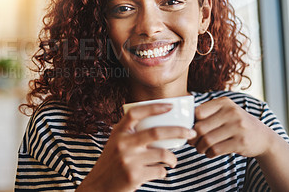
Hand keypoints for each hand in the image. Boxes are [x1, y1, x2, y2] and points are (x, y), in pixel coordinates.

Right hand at [77, 103, 196, 191]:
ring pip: (163, 154)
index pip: (135, 113)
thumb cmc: (112, 162)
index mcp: (118, 132)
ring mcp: (128, 160)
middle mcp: (122, 144)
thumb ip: (131, 133)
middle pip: (156, 132)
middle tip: (190, 133)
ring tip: (173, 161)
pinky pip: (159, 171)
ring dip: (173, 159)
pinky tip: (159, 172)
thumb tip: (159, 121)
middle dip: (178, 131)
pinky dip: (163, 172)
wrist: (98, 186)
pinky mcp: (134, 176)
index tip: (170, 105)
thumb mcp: (116, 142)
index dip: (153, 107)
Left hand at [188, 97, 271, 157]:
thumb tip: (184, 123)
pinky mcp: (241, 142)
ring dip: (200, 148)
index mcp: (224, 102)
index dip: (190, 123)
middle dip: (193, 138)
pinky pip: (216, 150)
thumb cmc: (236, 124)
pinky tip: (210, 153)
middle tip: (192, 143)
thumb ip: (208, 113)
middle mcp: (231, 112)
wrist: (263, 137)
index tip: (190, 129)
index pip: (198, 112)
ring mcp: (238, 127)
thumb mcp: (225, 112)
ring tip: (200, 149)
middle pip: (201, 128)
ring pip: (207, 140)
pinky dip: (209, 154)